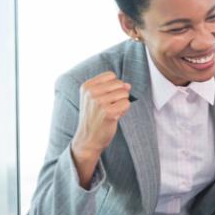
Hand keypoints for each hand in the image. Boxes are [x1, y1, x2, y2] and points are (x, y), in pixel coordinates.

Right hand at [71, 71, 130, 185]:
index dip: (114, 86)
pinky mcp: (108, 112)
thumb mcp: (96, 99)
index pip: (111, 75)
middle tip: (109, 107)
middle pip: (119, 84)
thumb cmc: (94, 117)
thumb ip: (112, 88)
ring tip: (111, 112)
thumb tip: (128, 85)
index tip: (105, 97)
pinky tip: (114, 117)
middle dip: (119, 95)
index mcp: (87, 86)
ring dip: (122, 103)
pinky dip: (124, 111)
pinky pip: (126, 104)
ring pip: (124, 93)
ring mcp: (99, 102)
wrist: (88, 138)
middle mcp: (91, 92)